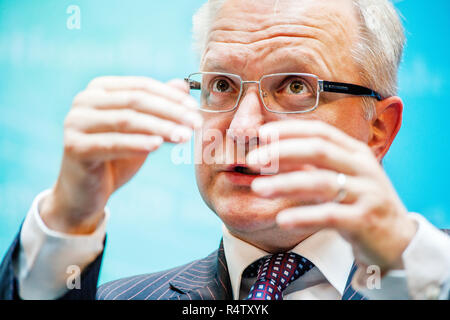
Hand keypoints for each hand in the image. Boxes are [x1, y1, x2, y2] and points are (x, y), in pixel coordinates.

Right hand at [40, 76, 201, 234]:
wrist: (85, 192)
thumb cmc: (115, 158)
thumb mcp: (141, 130)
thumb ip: (158, 106)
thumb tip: (183, 84)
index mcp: (100, 89)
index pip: (142, 85)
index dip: (171, 96)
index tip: (195, 107)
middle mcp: (84, 101)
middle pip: (136, 101)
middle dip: (170, 111)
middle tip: (195, 123)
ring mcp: (75, 123)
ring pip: (127, 120)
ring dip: (160, 128)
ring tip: (184, 137)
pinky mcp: (74, 147)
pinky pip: (112, 143)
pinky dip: (137, 143)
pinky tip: (157, 146)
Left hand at [247, 119, 416, 272]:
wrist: (398, 240)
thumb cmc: (360, 204)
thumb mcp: (340, 178)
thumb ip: (313, 166)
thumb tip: (273, 153)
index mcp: (355, 152)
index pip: (320, 132)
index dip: (290, 130)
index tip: (262, 134)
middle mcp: (363, 168)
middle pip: (319, 150)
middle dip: (282, 151)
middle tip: (252, 159)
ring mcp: (367, 193)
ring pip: (321, 182)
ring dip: (285, 184)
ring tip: (257, 188)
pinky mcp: (366, 220)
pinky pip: (330, 215)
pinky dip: (303, 215)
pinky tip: (281, 219)